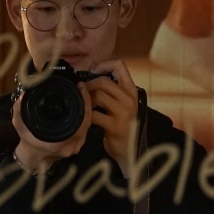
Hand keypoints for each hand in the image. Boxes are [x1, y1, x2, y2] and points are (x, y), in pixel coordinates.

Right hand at [9, 91, 85, 172]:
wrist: (33, 159)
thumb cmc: (28, 144)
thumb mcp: (20, 127)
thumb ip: (19, 112)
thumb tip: (22, 97)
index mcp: (62, 142)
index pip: (82, 120)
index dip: (85, 103)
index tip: (81, 87)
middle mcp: (73, 145)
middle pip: (88, 120)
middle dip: (86, 102)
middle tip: (82, 87)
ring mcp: (77, 145)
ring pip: (87, 124)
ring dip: (86, 108)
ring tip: (81, 93)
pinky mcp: (78, 144)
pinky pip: (84, 127)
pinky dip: (83, 115)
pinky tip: (80, 104)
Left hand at [84, 62, 139, 176]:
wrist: (129, 149)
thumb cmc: (122, 124)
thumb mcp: (123, 103)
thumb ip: (113, 89)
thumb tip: (91, 74)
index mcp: (131, 90)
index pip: (120, 65)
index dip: (103, 65)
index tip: (92, 72)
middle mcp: (130, 99)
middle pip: (103, 81)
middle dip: (88, 85)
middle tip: (82, 92)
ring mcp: (123, 112)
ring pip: (98, 95)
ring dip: (86, 100)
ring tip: (85, 106)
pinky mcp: (115, 126)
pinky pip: (94, 114)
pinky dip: (86, 115)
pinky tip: (86, 119)